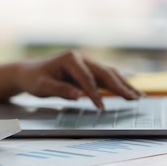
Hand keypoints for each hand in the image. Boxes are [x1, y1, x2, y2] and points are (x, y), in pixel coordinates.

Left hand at [15, 50, 142, 109]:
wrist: (28, 72)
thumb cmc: (34, 79)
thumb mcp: (41, 87)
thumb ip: (59, 90)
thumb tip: (78, 96)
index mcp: (70, 59)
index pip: (86, 78)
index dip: (95, 93)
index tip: (102, 108)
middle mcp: (81, 57)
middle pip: (104, 72)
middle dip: (120, 86)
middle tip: (134, 99)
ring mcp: (86, 62)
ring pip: (109, 73)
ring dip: (123, 84)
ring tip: (138, 96)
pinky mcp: (88, 69)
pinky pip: (105, 77)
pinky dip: (118, 84)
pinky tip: (128, 92)